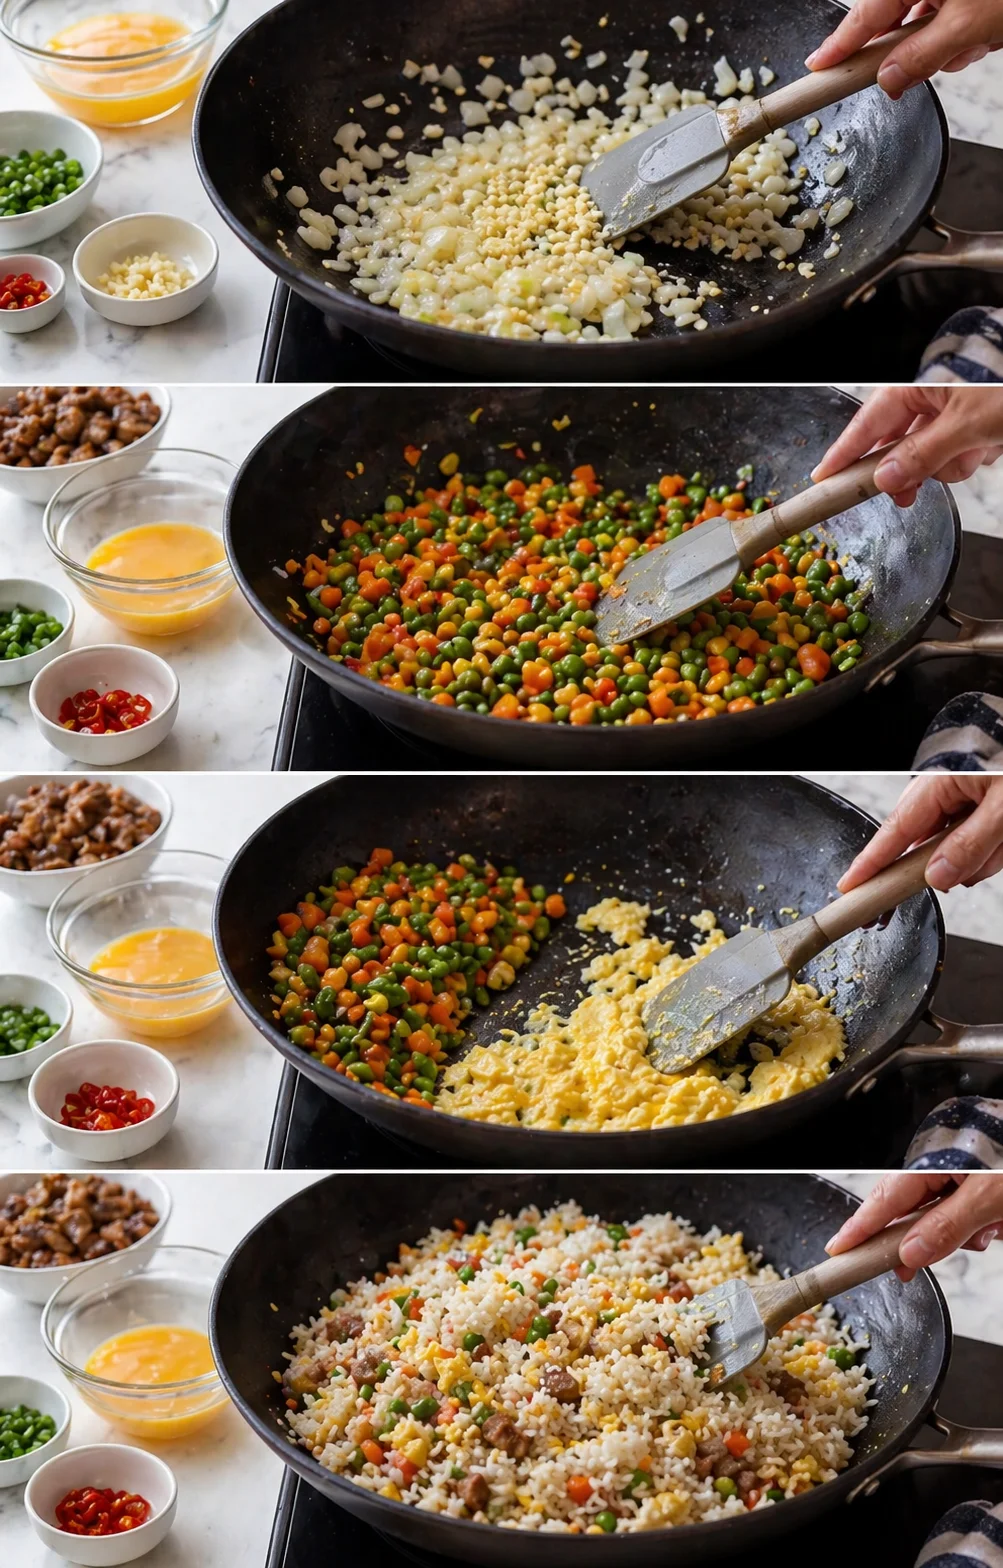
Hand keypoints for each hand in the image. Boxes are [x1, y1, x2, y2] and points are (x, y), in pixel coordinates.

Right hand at [806, 1, 1002, 98]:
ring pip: (928, 22)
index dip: (840, 46)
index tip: (818, 67)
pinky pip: (951, 14)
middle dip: (914, 48)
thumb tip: (886, 80)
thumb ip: (920, 58)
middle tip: (933, 64)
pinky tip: (986, 35)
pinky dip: (965, 31)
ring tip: (978, 43)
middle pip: (897, 19)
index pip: (864, 16)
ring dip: (947, 44)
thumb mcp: (967, 29)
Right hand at [811, 386, 1002, 507]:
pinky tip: (989, 447)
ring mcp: (951, 411)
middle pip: (897, 445)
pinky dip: (970, 457)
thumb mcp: (966, 426)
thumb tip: (885, 479)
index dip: (843, 453)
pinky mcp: (972, 424)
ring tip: (977, 452)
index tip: (823, 477)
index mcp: (916, 387)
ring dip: (950, 464)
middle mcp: (929, 398)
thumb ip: (920, 456)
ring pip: (930, 454)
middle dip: (911, 470)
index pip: (866, 424)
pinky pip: (956, 453)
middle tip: (906, 495)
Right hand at [826, 1172, 1002, 1279]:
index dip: (861, 1226)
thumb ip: (947, 1226)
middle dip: (923, 1237)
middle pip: (913, 1208)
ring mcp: (963, 1169)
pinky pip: (966, 1210)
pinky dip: (981, 1224)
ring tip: (993, 1229)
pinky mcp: (981, 1179)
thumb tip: (910, 1252)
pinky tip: (999, 1223)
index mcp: (935, 1156)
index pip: (888, 1197)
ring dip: (964, 1233)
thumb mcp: (991, 1198)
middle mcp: (944, 1159)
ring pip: (943, 1214)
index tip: (838, 1249)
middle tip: (907, 1270)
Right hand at [837, 776, 1002, 892]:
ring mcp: (963, 797)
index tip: (850, 888)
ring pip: (960, 847)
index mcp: (940, 781)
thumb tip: (937, 877)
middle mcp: (945, 789)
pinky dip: (996, 845)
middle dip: (962, 859)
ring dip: (989, 851)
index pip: (895, 831)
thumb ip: (970, 845)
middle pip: (931, 844)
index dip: (871, 863)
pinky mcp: (981, 804)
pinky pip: (978, 839)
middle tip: (992, 852)